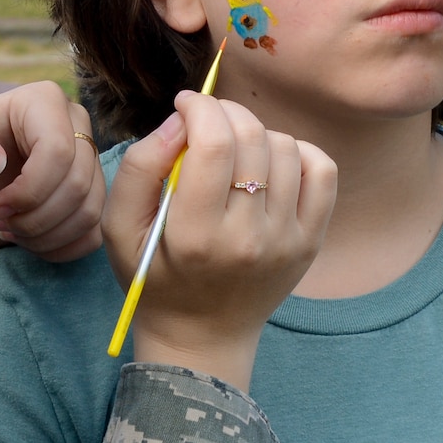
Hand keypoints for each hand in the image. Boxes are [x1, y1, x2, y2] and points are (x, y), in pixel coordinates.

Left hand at [0, 82, 104, 260]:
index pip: (58, 151)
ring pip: (90, 211)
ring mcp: (86, 161)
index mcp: (41, 101)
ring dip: (44, 235)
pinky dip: (59, 248)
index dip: (29, 191)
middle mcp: (73, 125)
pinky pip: (93, 232)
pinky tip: (26, 242)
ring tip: (7, 231)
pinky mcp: (88, 196)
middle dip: (35, 218)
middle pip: (78, 184)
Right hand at [103, 93, 333, 390]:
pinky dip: (298, 152)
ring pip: (286, 147)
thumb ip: (140, 167)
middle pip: (251, 138)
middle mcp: (248, 238)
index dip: (200, 107)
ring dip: (257, 133)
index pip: (214, 143)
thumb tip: (180, 120)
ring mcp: (286, 240)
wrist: (202, 336)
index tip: (185, 106)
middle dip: (225, 112)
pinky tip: (270, 163)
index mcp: (195, 235)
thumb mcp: (120, 228)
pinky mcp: (310, 241)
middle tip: (206, 122)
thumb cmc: (154, 276)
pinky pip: (323, 171)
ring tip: (234, 151)